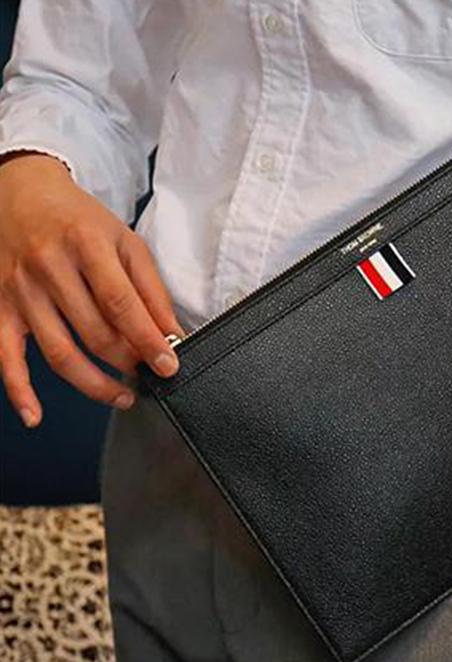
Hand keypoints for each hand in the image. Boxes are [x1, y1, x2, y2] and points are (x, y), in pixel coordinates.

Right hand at [0, 150, 184, 426]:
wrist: (19, 193)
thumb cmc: (78, 220)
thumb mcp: (124, 241)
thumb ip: (150, 288)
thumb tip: (171, 332)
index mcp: (86, 245)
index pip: (122, 304)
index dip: (148, 340)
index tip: (168, 365)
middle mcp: (49, 268)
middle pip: (94, 333)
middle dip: (128, 362)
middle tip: (147, 375)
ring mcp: (19, 291)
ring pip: (59, 353)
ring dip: (94, 384)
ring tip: (122, 396)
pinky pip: (6, 357)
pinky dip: (19, 391)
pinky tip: (35, 416)